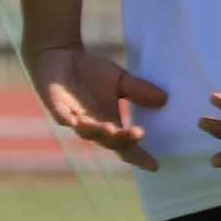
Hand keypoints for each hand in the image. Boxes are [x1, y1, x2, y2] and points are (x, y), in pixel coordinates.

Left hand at [27, 44, 167, 171]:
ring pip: (86, 132)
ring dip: (98, 131)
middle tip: (138, 134)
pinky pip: (62, 116)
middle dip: (123, 139)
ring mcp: (73, 118)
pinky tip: (75, 122)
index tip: (154, 165)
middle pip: (108, 141)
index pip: (125, 145)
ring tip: (111, 129)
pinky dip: (68, 120)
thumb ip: (138, 91)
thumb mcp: (119, 80)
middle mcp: (92, 125)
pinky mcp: (56, 106)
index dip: (138, 156)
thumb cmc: (89, 72)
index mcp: (109, 122)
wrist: (59, 55)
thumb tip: (165, 98)